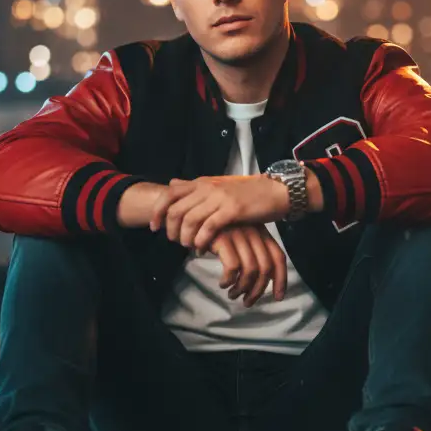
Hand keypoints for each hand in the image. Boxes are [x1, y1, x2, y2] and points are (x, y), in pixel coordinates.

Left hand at [149, 175, 288, 251]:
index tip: (154, 227)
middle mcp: (207, 188)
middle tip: (175, 242)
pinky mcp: (232, 210)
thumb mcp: (217, 185)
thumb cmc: (246, 192)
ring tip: (189, 247)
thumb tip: (172, 183)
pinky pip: (208, 228)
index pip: (169, 194)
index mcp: (201, 182)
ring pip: (189, 221)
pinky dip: (201, 241)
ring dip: (185, 239)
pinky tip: (202, 249)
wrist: (275, 190)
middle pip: (175, 210)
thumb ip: (194, 186)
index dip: (157, 212)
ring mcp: (219, 198)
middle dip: (171, 230)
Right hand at [204, 225, 287, 306]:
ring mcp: (238, 235)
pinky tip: (223, 284)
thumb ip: (251, 255)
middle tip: (247, 302)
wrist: (194, 218)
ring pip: (250, 270)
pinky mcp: (223, 238)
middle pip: (265, 268)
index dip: (281, 280)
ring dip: (242, 288)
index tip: (278, 298)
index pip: (278, 258)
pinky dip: (228, 280)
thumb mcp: (238, 239)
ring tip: (232, 295)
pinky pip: (232, 267)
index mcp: (261, 232)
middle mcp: (253, 232)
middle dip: (258, 290)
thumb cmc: (217, 233)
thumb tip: (260, 284)